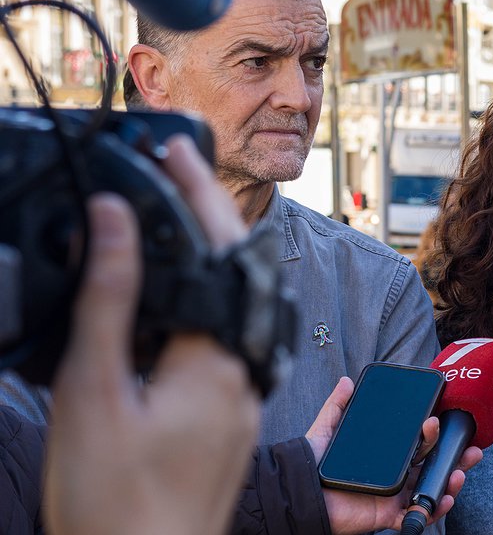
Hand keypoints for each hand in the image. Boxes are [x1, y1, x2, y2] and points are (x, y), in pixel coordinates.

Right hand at [45, 136, 258, 534]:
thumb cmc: (111, 501)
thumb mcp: (93, 392)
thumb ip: (107, 301)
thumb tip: (114, 220)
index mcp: (216, 360)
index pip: (216, 252)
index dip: (195, 192)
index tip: (174, 147)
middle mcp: (244, 374)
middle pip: (239, 274)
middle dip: (210, 216)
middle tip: (177, 168)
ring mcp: (242, 400)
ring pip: (239, 309)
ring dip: (213, 260)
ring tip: (178, 219)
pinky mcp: (231, 422)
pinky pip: (229, 344)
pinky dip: (207, 307)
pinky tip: (179, 301)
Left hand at [306, 377, 483, 534]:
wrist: (302, 493)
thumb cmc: (313, 465)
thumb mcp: (327, 429)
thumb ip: (337, 406)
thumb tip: (347, 381)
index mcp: (387, 455)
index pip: (418, 445)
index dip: (435, 435)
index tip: (442, 421)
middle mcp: (395, 475)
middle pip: (433, 467)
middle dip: (456, 459)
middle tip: (471, 451)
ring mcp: (395, 495)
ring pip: (431, 490)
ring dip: (450, 482)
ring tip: (458, 474)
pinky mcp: (389, 514)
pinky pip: (416, 516)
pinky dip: (433, 510)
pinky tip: (442, 499)